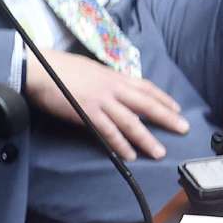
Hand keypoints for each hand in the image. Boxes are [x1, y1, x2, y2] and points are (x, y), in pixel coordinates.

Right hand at [24, 50, 188, 160]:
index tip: (176, 108)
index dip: (162, 98)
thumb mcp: (90, 69)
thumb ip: (105, 80)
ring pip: (131, 121)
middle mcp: (111, 87)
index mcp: (112, 75)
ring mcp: (101, 100)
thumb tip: (114, 88)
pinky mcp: (87, 113)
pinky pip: (109, 131)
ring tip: (159, 152)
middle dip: (166, 117)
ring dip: (146, 138)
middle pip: (145, 104)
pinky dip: (121, 144)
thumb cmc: (59, 67)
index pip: (144, 87)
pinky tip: (130, 155)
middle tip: (183, 129)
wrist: (39, 68)